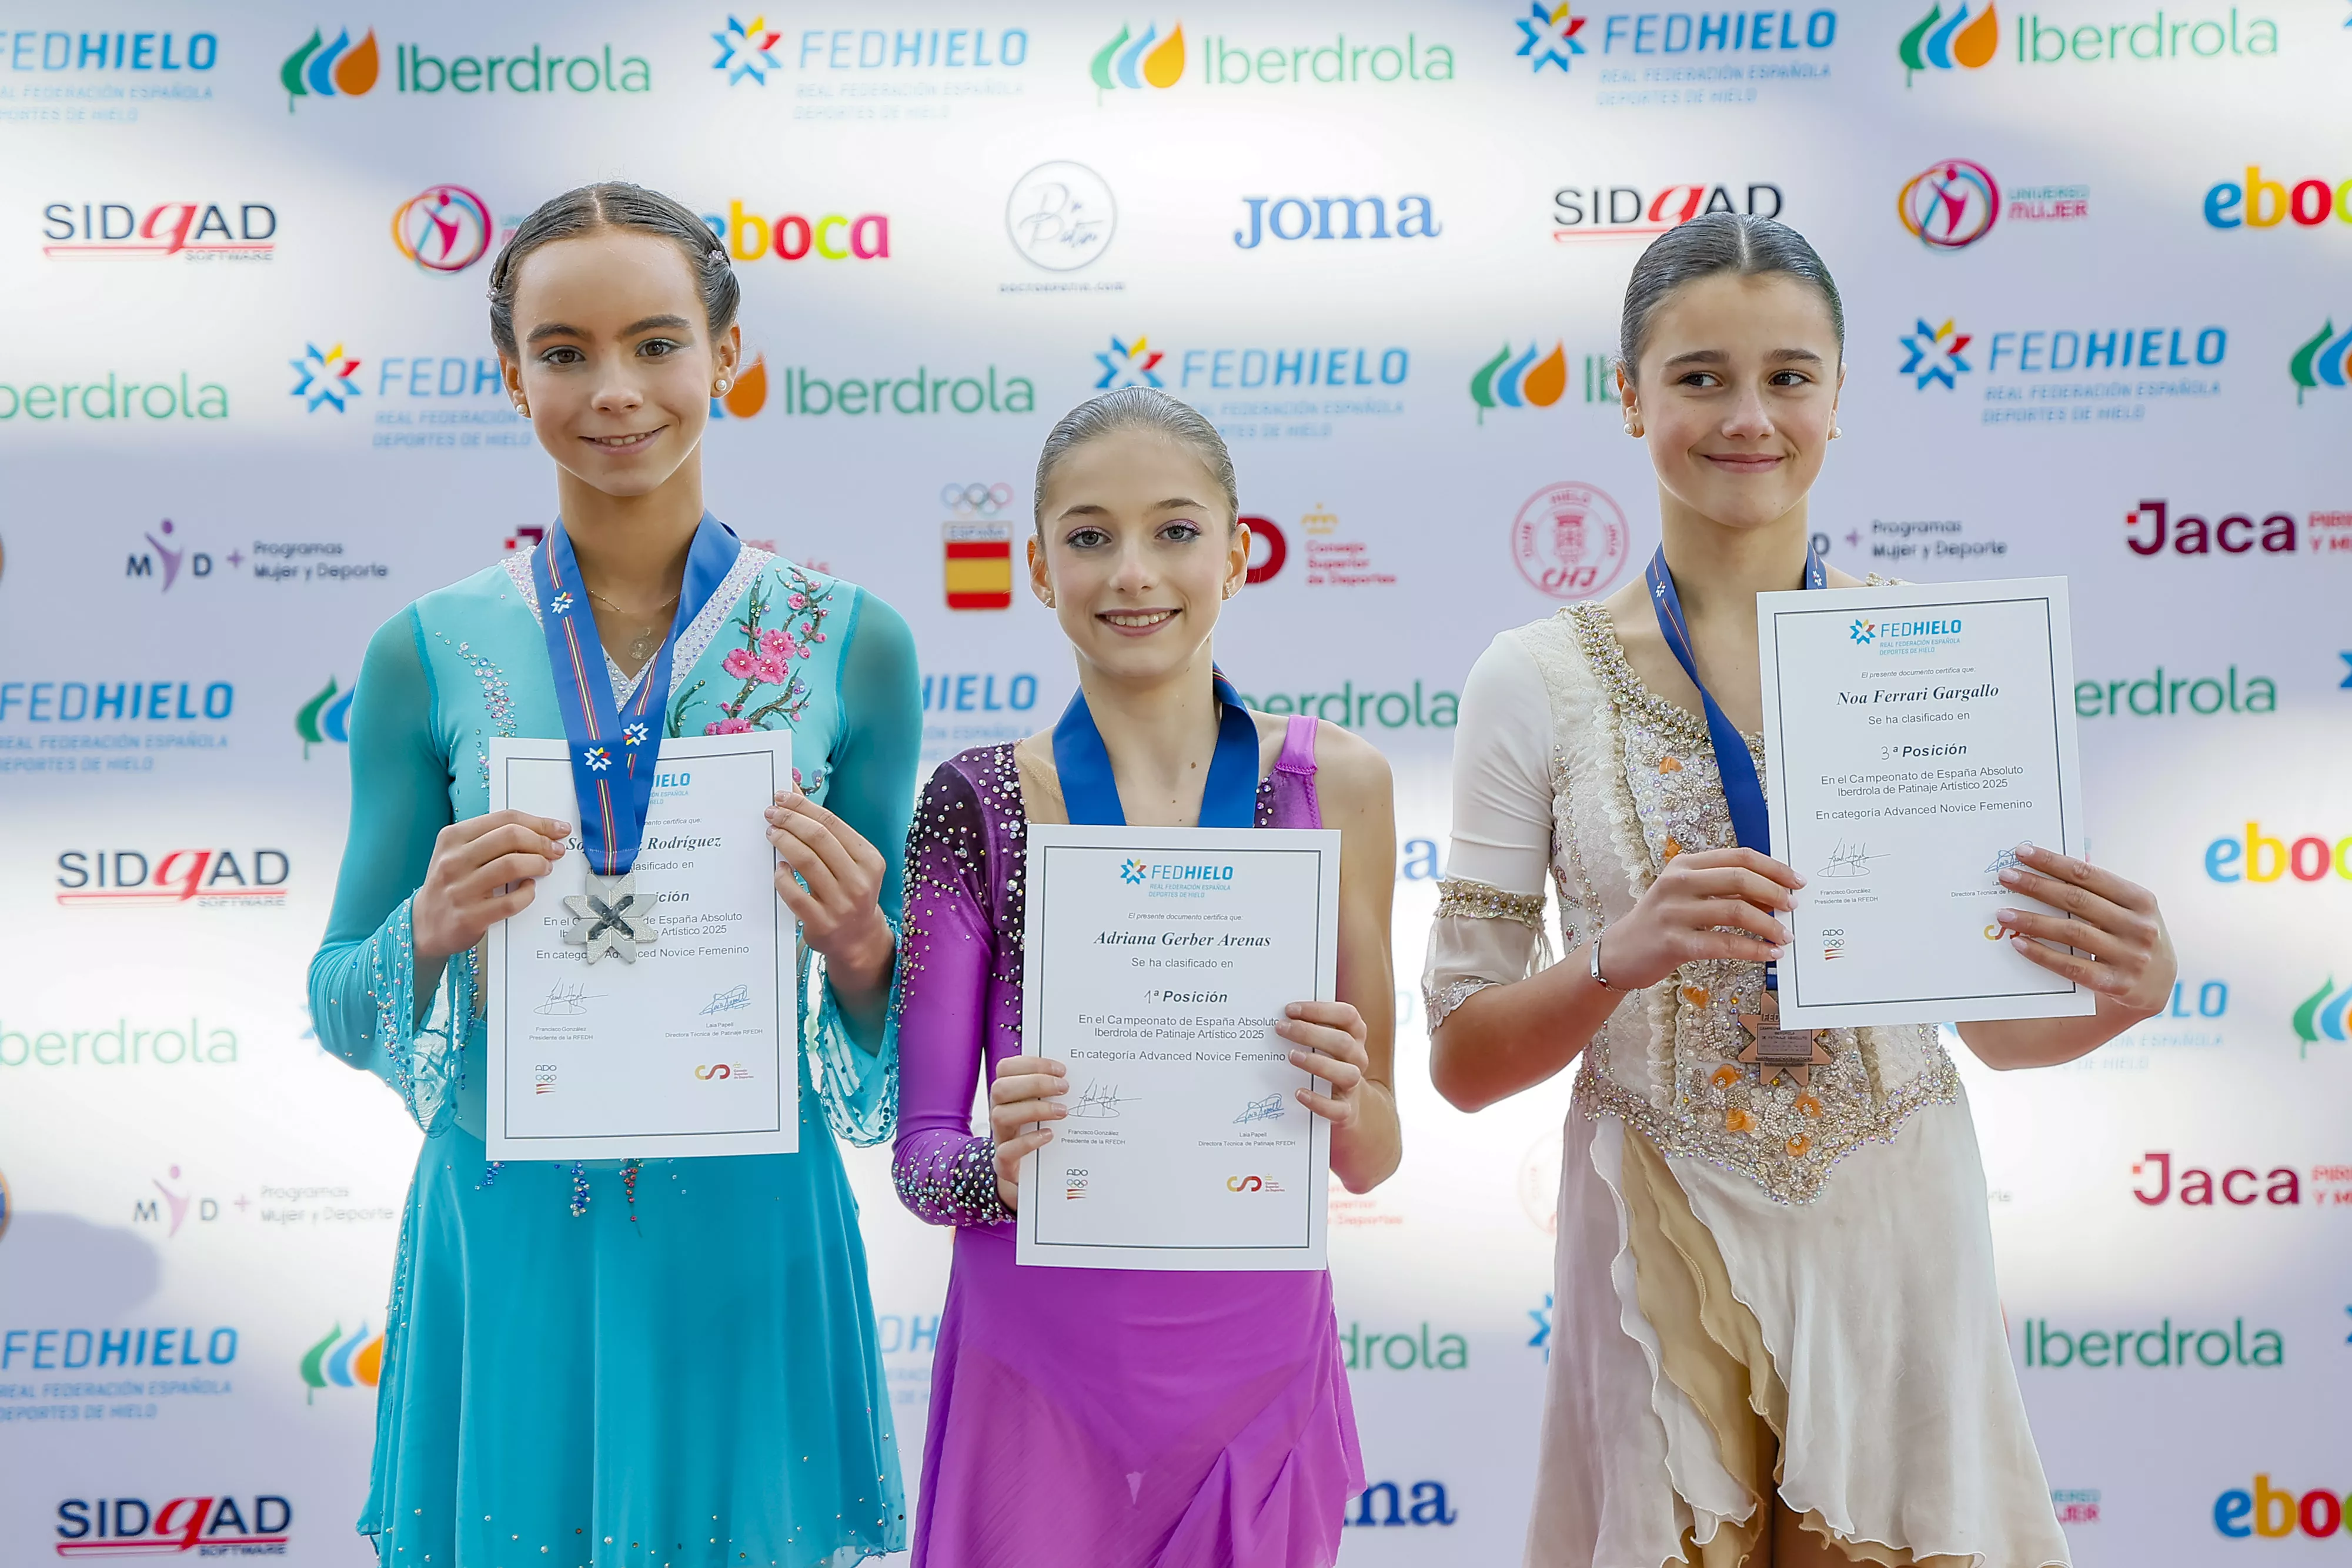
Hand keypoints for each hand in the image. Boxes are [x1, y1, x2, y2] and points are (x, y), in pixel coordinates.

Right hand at [412, 809, 570, 962]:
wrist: (425, 925)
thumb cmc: (450, 885)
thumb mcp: (458, 853)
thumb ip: (491, 839)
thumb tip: (538, 831)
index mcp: (452, 838)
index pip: (504, 818)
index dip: (538, 822)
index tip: (557, 829)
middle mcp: (453, 860)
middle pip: (511, 837)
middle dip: (542, 841)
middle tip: (555, 850)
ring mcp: (460, 889)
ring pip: (512, 865)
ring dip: (538, 864)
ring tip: (545, 868)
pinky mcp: (470, 917)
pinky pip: (511, 901)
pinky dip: (527, 894)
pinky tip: (528, 890)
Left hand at [767, 790, 891, 980]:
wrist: (859, 938)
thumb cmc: (850, 892)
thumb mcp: (852, 862)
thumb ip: (828, 833)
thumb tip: (794, 795)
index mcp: (870, 860)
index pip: (832, 823)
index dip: (804, 806)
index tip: (783, 797)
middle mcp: (859, 880)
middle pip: (818, 838)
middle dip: (790, 820)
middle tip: (771, 813)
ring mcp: (841, 903)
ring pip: (806, 861)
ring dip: (783, 842)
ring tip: (771, 833)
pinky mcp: (822, 922)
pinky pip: (795, 893)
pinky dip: (782, 877)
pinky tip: (778, 868)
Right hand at [988, 1055, 1067, 1210]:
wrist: (1030, 1179)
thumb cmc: (1040, 1134)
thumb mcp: (1044, 1109)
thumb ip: (1053, 1092)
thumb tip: (1079, 1075)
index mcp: (1008, 1095)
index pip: (1006, 1068)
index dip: (1031, 1063)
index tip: (1061, 1069)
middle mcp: (999, 1113)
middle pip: (1000, 1088)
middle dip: (1035, 1083)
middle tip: (1064, 1088)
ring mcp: (1000, 1138)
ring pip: (1001, 1115)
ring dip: (1035, 1109)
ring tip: (1062, 1112)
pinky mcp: (1004, 1164)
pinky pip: (1006, 1151)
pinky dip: (1029, 1141)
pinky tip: (1049, 1136)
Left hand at [1278, 1000, 1370, 1130]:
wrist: (1348, 1102)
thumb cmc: (1329, 1062)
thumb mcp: (1326, 1042)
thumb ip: (1310, 1028)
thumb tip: (1280, 1019)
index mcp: (1355, 1036)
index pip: (1347, 1015)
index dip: (1320, 1010)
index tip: (1290, 1009)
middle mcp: (1357, 1058)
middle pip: (1343, 1042)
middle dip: (1310, 1033)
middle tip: (1282, 1028)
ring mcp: (1353, 1085)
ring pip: (1347, 1073)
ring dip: (1317, 1063)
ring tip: (1291, 1057)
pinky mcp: (1346, 1110)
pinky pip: (1337, 1109)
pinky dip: (1318, 1101)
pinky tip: (1299, 1093)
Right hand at [1593, 846, 1799, 991]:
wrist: (1620, 953)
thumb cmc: (1662, 923)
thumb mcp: (1687, 895)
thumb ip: (1723, 890)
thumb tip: (1772, 894)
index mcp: (1685, 864)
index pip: (1739, 856)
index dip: (1773, 867)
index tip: (1797, 881)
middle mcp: (1678, 882)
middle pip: (1739, 877)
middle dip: (1775, 892)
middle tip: (1794, 907)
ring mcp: (1674, 912)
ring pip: (1735, 911)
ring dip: (1769, 925)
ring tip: (1786, 936)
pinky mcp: (1674, 942)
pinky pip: (1724, 944)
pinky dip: (1753, 949)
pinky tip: (1769, 954)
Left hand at [1993, 844, 2173, 1012]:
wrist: (2158, 987)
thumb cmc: (2132, 937)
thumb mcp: (2128, 909)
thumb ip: (2099, 887)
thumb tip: (2055, 861)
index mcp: (2141, 900)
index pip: (2088, 875)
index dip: (2052, 862)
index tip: (2021, 852)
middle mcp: (2139, 926)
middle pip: (2076, 900)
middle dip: (2036, 886)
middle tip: (2005, 877)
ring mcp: (2130, 957)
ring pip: (2071, 933)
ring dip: (2032, 921)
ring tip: (2003, 913)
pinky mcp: (2116, 984)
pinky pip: (2071, 966)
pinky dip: (2042, 954)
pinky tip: (2018, 943)